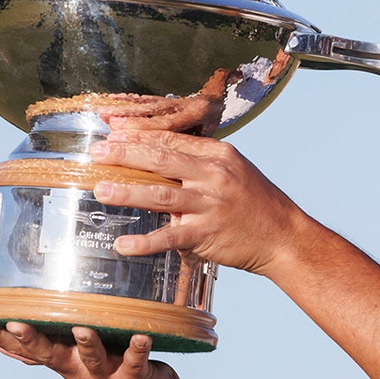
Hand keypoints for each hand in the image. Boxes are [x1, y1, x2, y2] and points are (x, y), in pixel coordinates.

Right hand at [0, 321, 180, 378]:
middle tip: (15, 323)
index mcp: (62, 361)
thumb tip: (7, 336)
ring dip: (87, 344)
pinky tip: (142, 336)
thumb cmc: (107, 374)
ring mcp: (107, 376)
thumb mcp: (72, 363)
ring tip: (81, 329)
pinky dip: (139, 349)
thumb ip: (48, 349)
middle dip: (32, 340)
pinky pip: (137, 362)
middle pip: (51, 355)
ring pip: (94, 358)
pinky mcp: (135, 377)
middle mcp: (79, 370)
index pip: (24, 349)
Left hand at [88, 125, 312, 277]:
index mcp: (218, 155)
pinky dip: (144, 242)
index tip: (113, 134)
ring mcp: (210, 204)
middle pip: (160, 160)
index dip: (138, 137)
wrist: (284, 237)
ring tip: (100, 191)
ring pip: (160, 195)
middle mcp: (214, 175)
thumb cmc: (255, 204)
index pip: (171, 141)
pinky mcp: (207, 233)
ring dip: (126, 192)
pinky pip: (170, 237)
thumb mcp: (234, 171)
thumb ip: (200, 163)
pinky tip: (123, 244)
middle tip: (96, 152)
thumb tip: (159, 154)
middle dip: (124, 154)